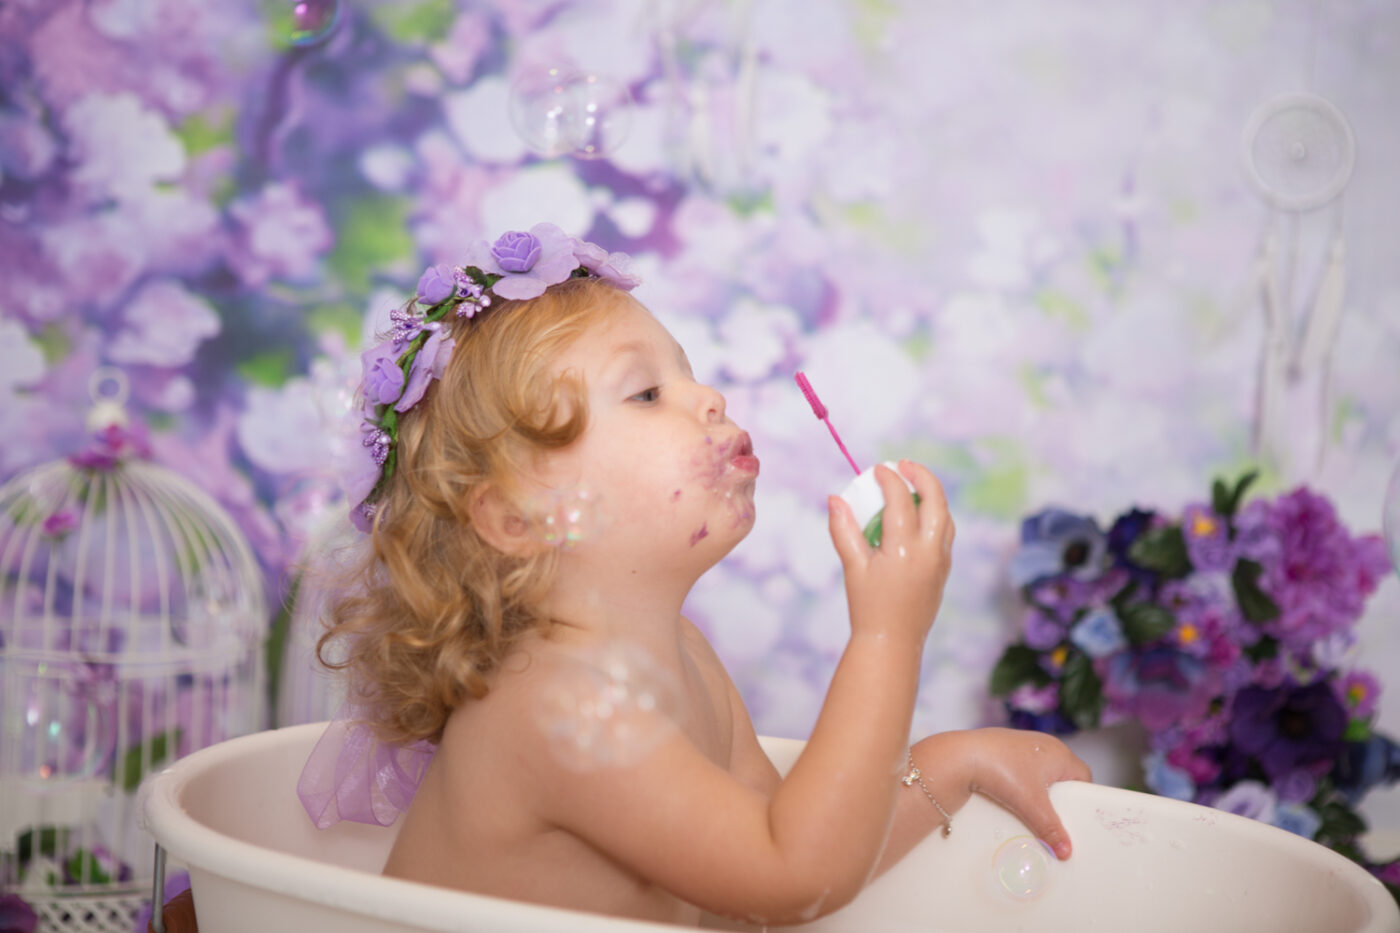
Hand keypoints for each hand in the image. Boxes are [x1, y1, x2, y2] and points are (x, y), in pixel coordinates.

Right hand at [828, 461, 953, 644]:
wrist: (892, 642)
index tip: (878, 470)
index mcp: (904, 549)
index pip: (900, 501)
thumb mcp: (852, 567)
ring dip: (932, 495)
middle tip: (905, 465)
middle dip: (922, 476)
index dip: (890, 479)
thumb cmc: (868, 606)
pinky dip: (935, 515)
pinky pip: (946, 533)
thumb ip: (843, 530)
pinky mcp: (944, 570)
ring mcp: (940, 561)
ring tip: (913, 485)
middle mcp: (928, 551)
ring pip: (946, 516)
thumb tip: (834, 498)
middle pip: (936, 500)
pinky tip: (918, 514)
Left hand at [960, 728, 1091, 858]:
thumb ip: (1051, 829)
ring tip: (1033, 809)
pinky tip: (1012, 795)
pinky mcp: (1004, 747)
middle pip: (1063, 775)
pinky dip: (1022, 782)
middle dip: (1060, 797)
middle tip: (1056, 818)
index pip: (1083, 776)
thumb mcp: (1031, 805)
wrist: (962, 756)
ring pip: (1041, 772)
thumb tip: (1066, 851)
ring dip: (1039, 790)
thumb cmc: (1003, 772)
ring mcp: (1023, 744)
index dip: (1082, 797)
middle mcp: (1044, 744)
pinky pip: (1023, 768)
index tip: (1076, 817)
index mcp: (1059, 753)